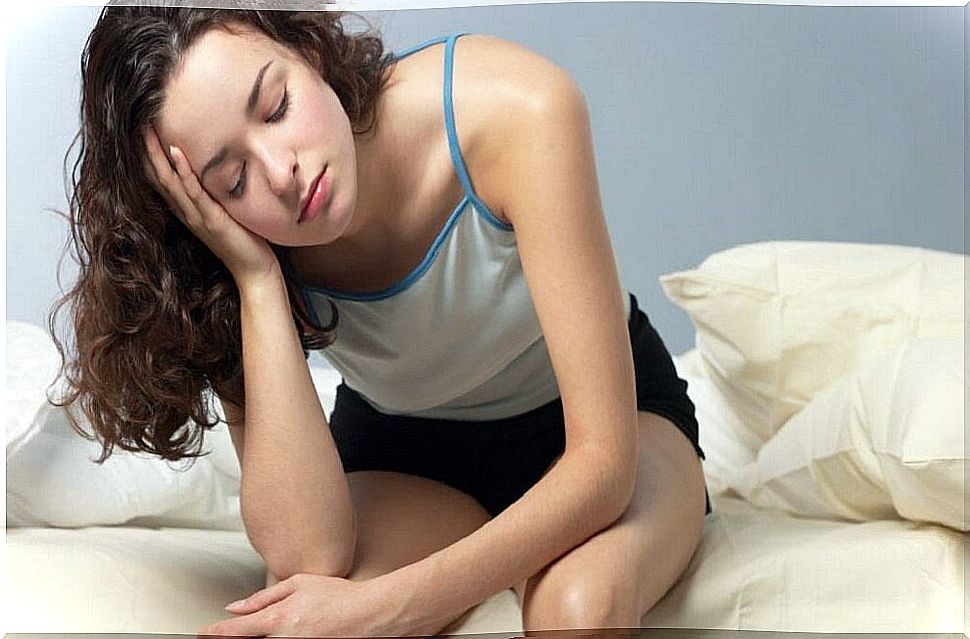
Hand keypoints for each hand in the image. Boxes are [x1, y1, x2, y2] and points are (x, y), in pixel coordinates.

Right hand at [142, 126, 278, 284]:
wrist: (253, 270)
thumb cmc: (241, 240)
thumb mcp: (222, 211)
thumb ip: (212, 195)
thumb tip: (212, 170)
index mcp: (185, 208)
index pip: (159, 178)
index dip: (146, 155)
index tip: (138, 130)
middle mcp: (185, 211)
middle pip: (157, 176)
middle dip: (145, 149)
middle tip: (133, 121)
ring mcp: (196, 215)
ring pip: (169, 181)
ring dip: (157, 155)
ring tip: (146, 130)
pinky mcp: (211, 219)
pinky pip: (194, 192)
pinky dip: (184, 171)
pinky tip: (177, 152)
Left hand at [198, 573, 410, 638]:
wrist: (368, 614)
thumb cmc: (338, 596)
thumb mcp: (299, 584)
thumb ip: (264, 596)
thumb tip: (236, 608)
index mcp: (279, 619)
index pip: (236, 631)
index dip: (215, 633)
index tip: (204, 633)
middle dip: (235, 637)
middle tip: (228, 632)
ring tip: (273, 625)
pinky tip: (285, 633)